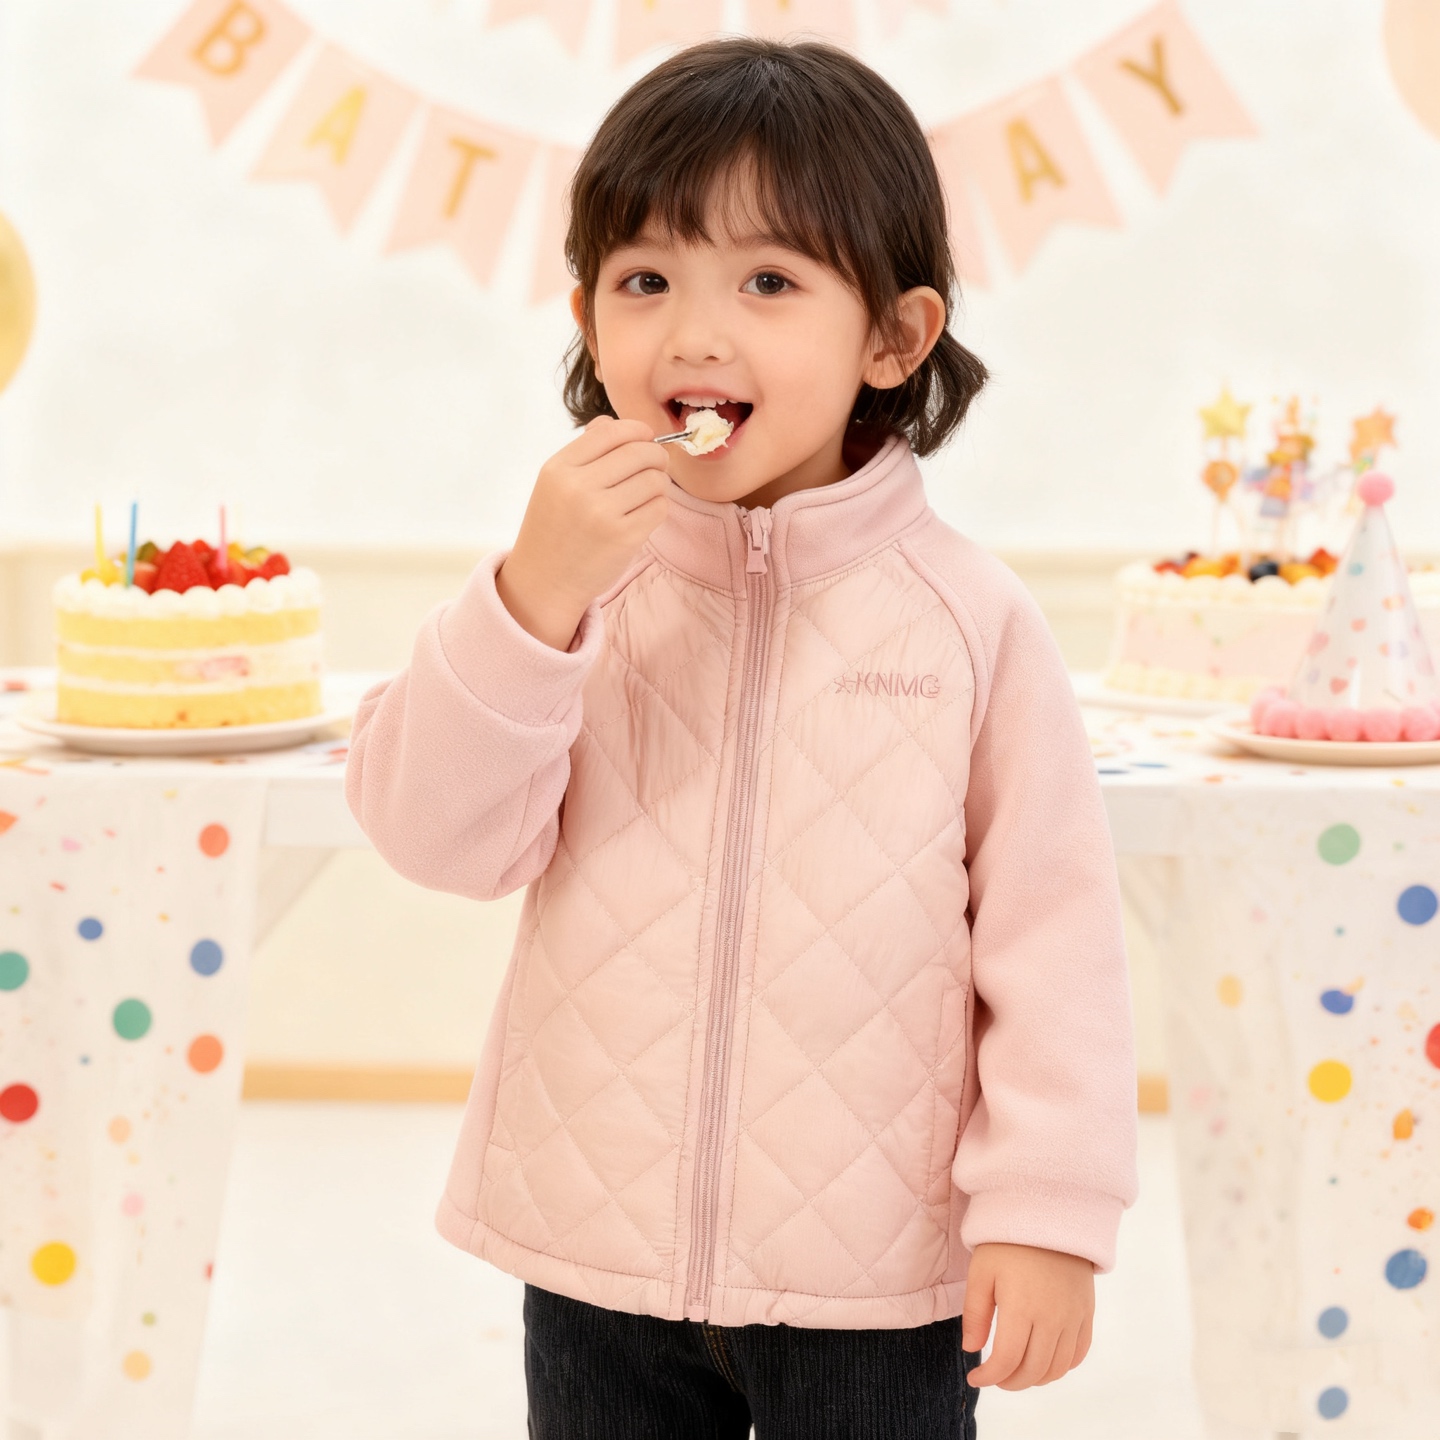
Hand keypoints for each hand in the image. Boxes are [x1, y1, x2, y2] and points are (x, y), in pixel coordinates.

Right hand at [496, 417, 670, 649]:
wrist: (544, 581)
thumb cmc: (553, 528)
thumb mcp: (554, 483)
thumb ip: (583, 450)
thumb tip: (614, 422)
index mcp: (560, 469)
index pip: (612, 431)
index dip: (638, 431)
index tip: (645, 439)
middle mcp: (579, 488)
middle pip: (641, 452)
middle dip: (656, 457)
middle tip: (654, 468)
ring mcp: (602, 514)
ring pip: (656, 480)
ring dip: (659, 486)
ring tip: (645, 496)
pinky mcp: (624, 538)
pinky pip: (660, 508)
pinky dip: (658, 509)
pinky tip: (643, 515)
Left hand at [961, 1243, 1094, 1389]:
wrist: (1048, 1216)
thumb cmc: (1008, 1242)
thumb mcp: (981, 1271)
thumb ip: (974, 1314)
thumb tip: (972, 1350)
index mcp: (1021, 1307)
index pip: (1007, 1360)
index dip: (989, 1377)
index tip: (975, 1378)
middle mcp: (1052, 1318)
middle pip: (1033, 1370)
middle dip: (1010, 1381)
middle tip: (995, 1376)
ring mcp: (1074, 1317)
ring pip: (1057, 1368)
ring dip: (1035, 1378)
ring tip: (1017, 1371)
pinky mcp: (1087, 1312)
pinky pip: (1078, 1353)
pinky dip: (1061, 1367)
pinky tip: (1044, 1361)